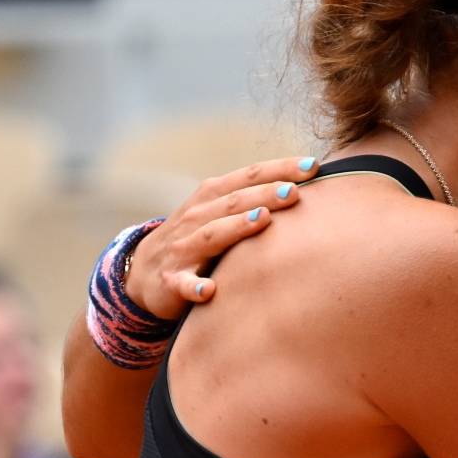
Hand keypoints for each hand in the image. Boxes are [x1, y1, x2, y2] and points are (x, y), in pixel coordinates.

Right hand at [123, 158, 316, 316]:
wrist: (144, 271)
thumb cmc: (199, 237)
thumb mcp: (221, 212)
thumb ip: (256, 199)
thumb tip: (309, 186)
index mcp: (213, 196)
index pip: (249, 176)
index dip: (279, 169)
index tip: (313, 166)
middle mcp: (197, 217)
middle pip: (234, 202)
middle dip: (265, 194)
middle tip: (295, 192)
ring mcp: (183, 248)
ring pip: (212, 235)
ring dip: (236, 227)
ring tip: (263, 220)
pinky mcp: (171, 280)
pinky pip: (183, 284)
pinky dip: (194, 287)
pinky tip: (209, 291)